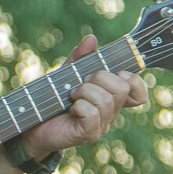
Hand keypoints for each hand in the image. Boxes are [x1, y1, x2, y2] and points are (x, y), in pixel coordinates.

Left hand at [18, 36, 146, 163]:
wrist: (33, 122)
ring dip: (84, 91)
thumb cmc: (53, 98)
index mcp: (111, 98)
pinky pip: (93, 113)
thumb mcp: (68, 72)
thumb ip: (81, 57)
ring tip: (72, 95)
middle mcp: (110, 113)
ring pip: (107, 100)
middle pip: (122, 88)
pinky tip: (70, 108)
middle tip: (81, 83)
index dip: (135, 81)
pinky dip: (79, 105)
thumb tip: (91, 39)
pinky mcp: (89, 134)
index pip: (139, 94)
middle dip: (99, 78)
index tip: (118, 73)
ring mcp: (101, 125)